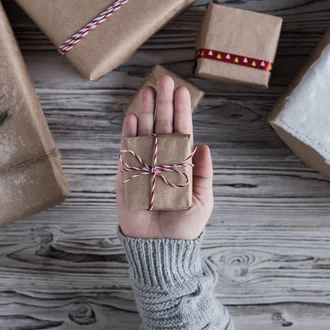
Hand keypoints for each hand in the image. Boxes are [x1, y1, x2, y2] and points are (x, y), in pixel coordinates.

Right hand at [116, 75, 213, 239]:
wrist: (160, 248)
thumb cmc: (184, 228)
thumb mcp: (202, 201)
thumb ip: (202, 174)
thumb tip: (204, 145)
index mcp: (181, 165)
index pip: (181, 133)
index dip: (182, 112)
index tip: (183, 92)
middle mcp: (162, 161)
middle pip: (162, 127)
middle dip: (163, 104)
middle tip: (164, 80)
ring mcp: (143, 167)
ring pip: (144, 134)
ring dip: (145, 112)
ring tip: (147, 90)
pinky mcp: (126, 177)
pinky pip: (127, 153)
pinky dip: (128, 135)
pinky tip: (131, 117)